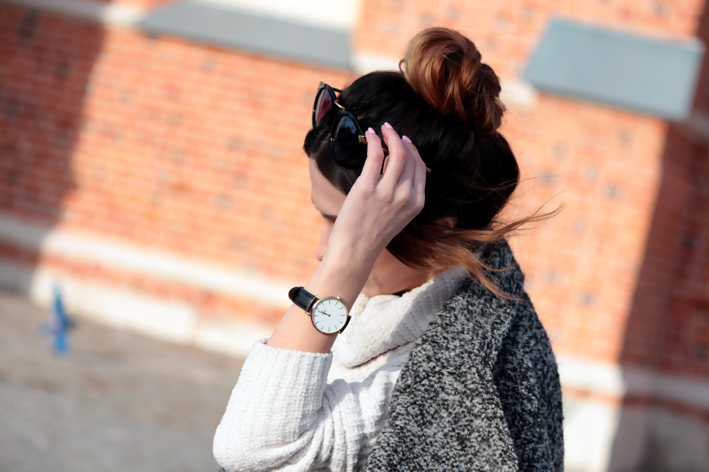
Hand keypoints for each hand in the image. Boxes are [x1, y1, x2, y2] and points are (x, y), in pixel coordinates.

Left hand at [267, 123, 426, 351]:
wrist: (355, 252)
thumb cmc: (372, 235)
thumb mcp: (397, 217)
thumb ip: (402, 195)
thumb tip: (395, 167)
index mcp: (416, 203)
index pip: (420, 168)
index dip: (413, 151)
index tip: (405, 142)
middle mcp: (406, 196)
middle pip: (410, 157)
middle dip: (401, 140)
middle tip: (391, 131)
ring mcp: (387, 192)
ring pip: (396, 152)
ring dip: (389, 136)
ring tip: (381, 129)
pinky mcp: (367, 188)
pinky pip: (374, 155)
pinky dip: (374, 140)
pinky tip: (370, 134)